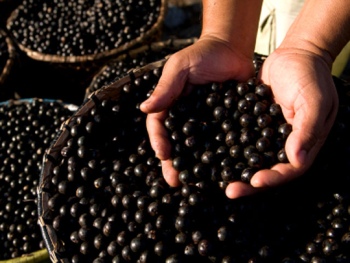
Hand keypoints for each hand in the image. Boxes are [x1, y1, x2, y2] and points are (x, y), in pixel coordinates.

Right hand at [140, 36, 254, 186]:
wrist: (234, 49)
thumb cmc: (203, 53)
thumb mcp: (180, 66)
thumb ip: (166, 87)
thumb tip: (144, 109)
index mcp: (172, 105)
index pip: (160, 125)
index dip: (159, 141)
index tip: (162, 155)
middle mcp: (187, 118)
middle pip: (178, 144)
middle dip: (174, 163)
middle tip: (174, 181)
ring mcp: (207, 123)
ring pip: (198, 149)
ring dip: (195, 167)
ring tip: (195, 185)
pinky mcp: (227, 125)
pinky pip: (222, 143)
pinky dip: (220, 158)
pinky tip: (221, 172)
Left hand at [225, 47, 338, 197]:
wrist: (295, 54)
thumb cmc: (310, 76)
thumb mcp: (314, 101)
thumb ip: (307, 130)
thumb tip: (298, 160)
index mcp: (303, 144)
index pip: (288, 170)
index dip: (272, 179)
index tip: (254, 182)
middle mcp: (283, 144)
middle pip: (266, 169)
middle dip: (247, 182)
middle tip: (229, 190)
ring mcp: (266, 134)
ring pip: (249, 157)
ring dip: (234, 168)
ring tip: (216, 177)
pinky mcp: (252, 122)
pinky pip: (240, 138)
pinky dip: (228, 146)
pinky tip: (211, 151)